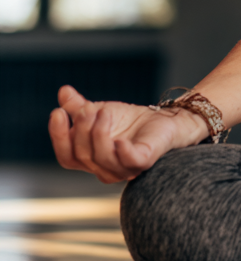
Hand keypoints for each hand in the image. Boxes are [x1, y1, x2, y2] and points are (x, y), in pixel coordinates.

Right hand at [49, 85, 208, 183]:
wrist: (162, 118)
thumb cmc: (129, 120)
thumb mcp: (99, 111)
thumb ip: (79, 106)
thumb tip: (63, 91)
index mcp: (90, 160)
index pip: (66, 156)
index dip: (59, 136)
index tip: (57, 112)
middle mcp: (104, 169)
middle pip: (81, 155)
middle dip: (81, 129)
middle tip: (89, 108)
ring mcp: (124, 168)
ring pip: (101, 158)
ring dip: (98, 132)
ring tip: (104, 111)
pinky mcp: (144, 161)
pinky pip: (129, 161)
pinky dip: (122, 152)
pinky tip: (120, 140)